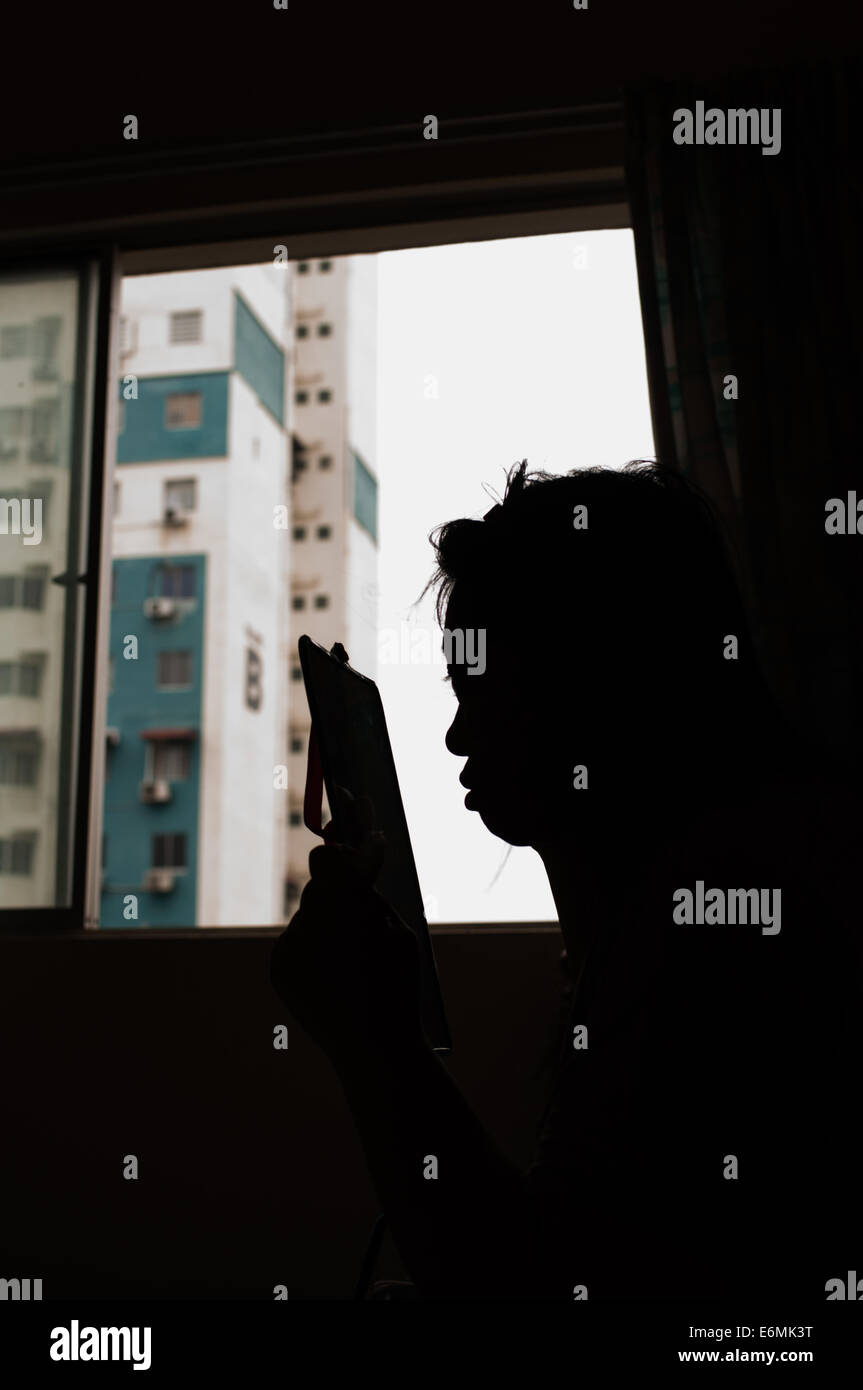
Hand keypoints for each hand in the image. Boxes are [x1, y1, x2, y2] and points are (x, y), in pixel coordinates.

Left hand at [270, 794, 424, 1067]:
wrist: (373, 1052)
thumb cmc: (397, 988)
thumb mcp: (399, 933)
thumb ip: (372, 896)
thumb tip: (357, 865)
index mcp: (347, 915)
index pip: (337, 861)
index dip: (347, 841)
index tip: (356, 819)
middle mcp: (309, 927)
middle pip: (322, 886)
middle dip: (340, 882)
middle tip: (356, 869)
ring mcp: (290, 949)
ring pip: (310, 913)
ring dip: (329, 916)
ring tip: (352, 943)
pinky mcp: (279, 967)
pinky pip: (298, 939)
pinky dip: (315, 942)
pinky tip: (334, 964)